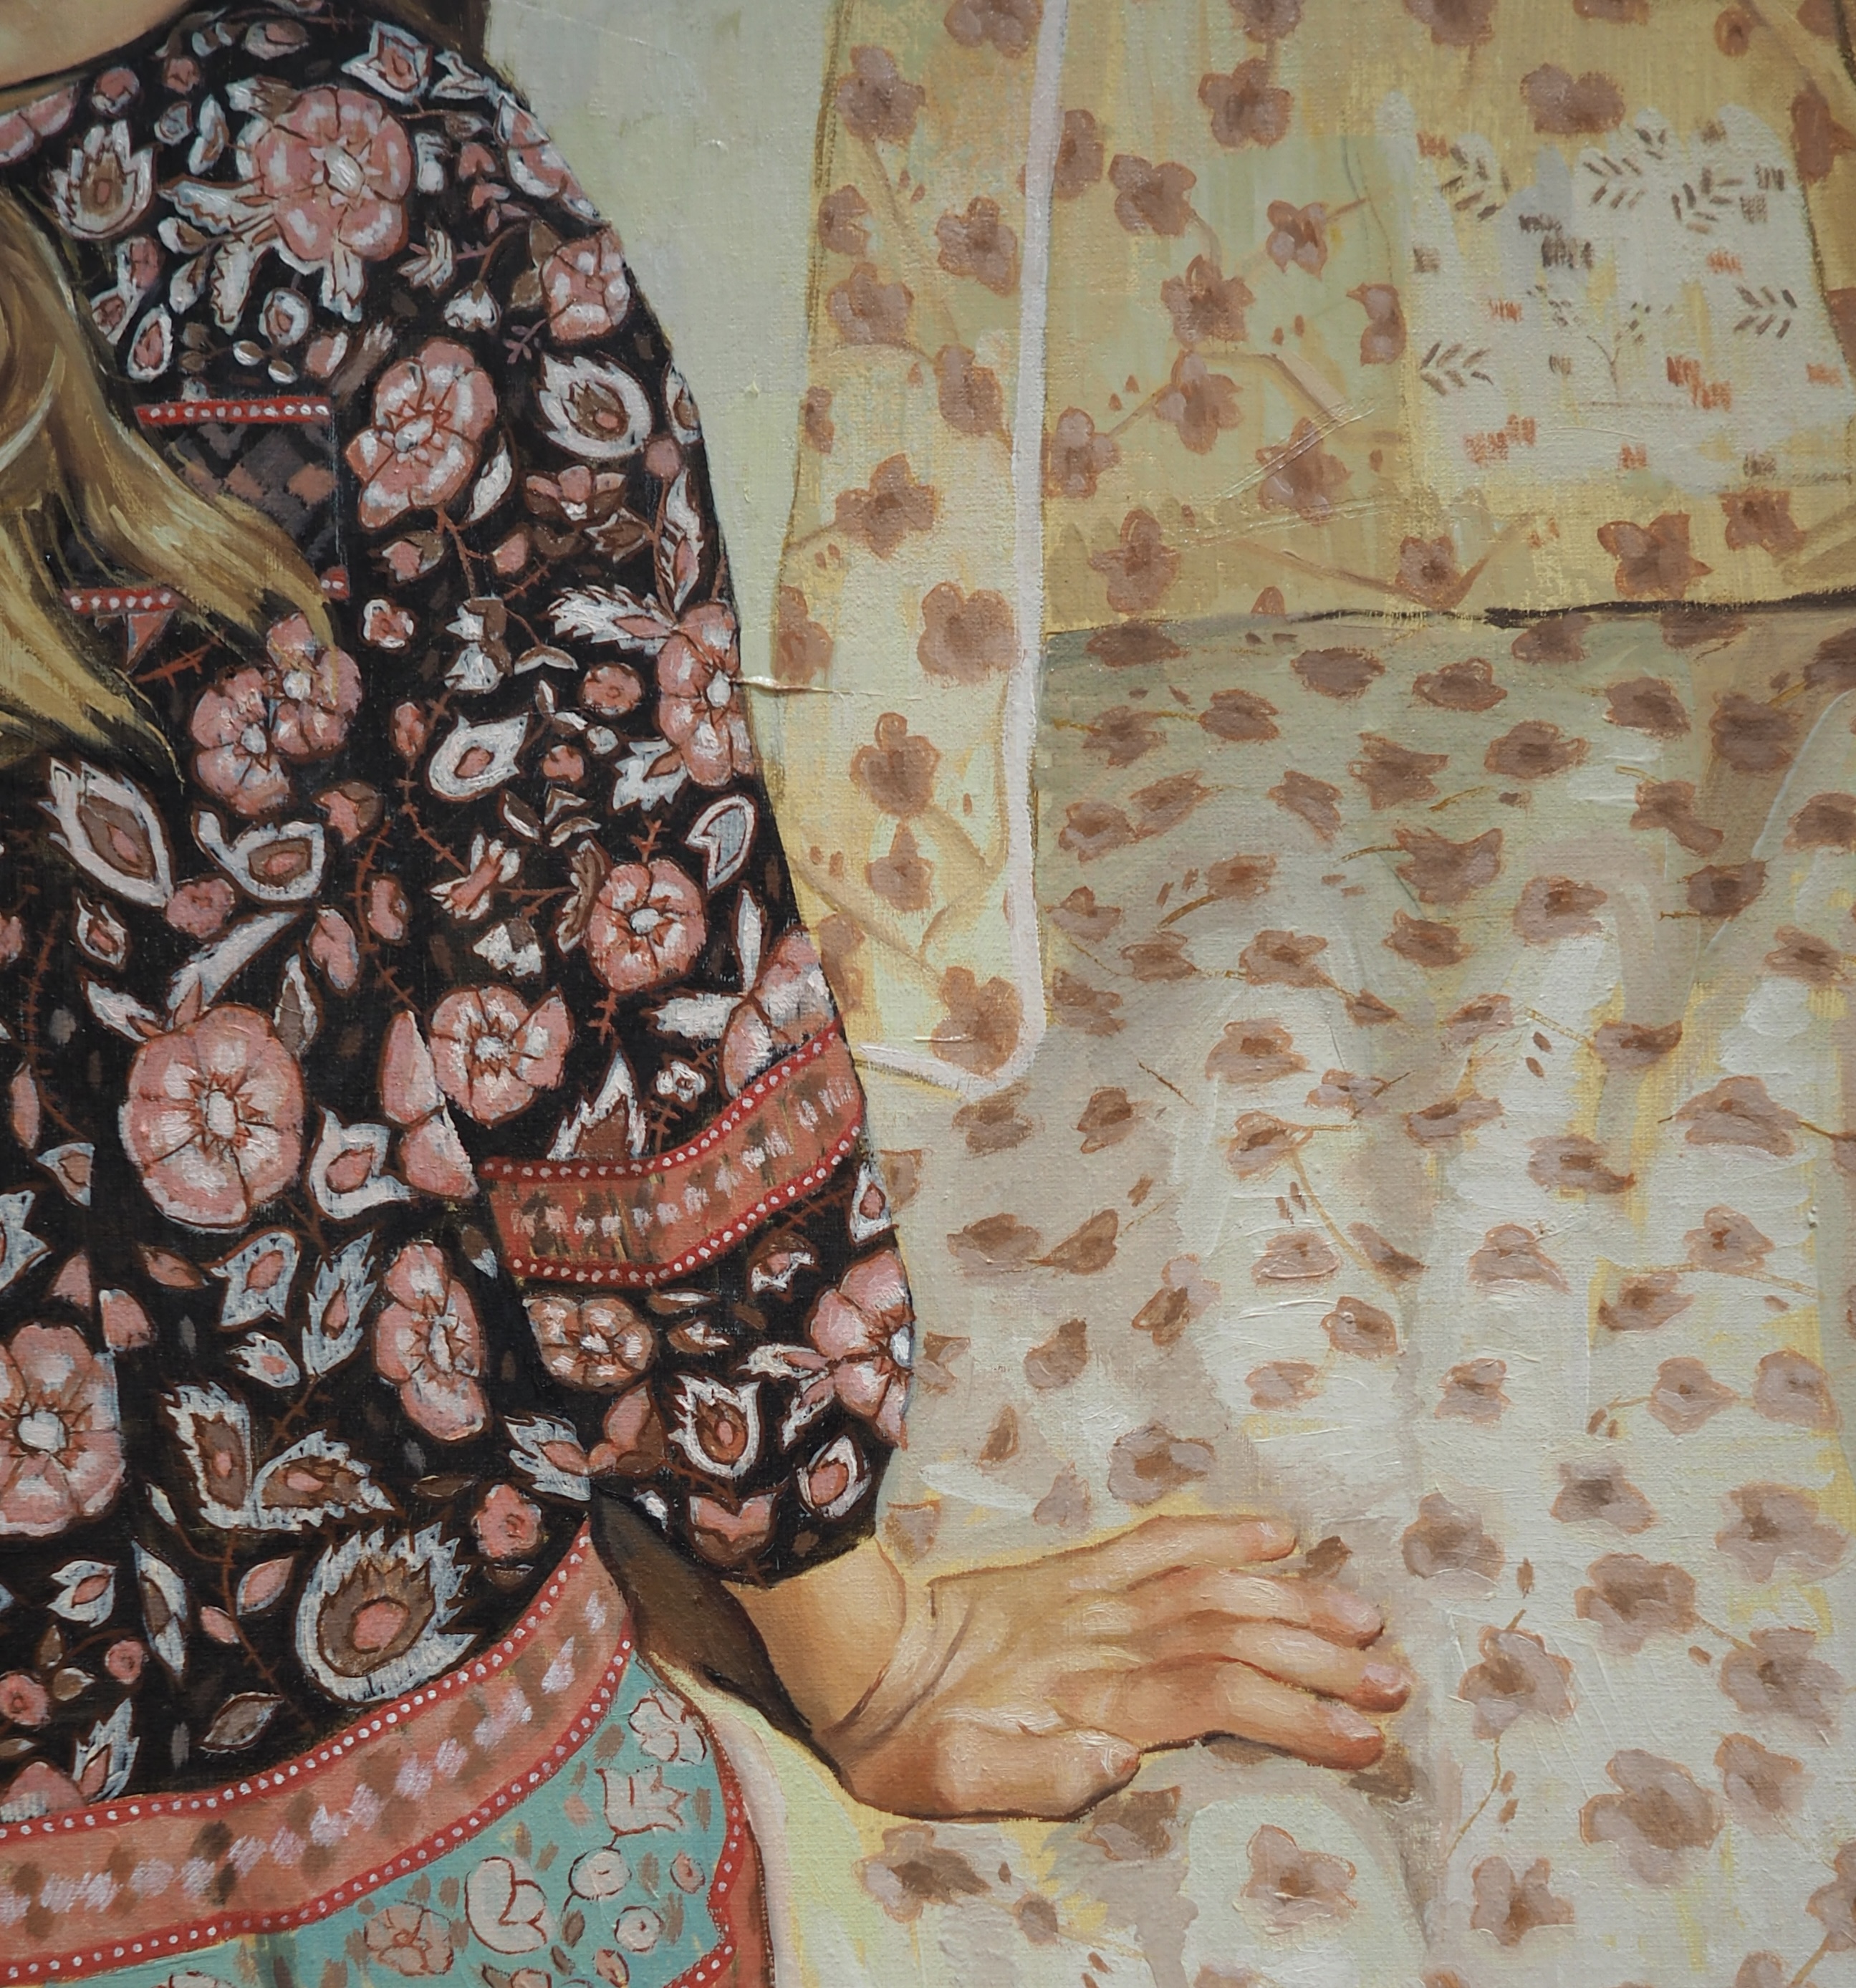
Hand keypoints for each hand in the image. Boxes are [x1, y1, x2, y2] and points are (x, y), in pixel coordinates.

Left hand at [738, 1516, 1408, 1820]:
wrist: (857, 1658)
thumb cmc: (906, 1741)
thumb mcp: (953, 1783)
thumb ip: (1040, 1777)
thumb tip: (1123, 1761)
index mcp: (1087, 1695)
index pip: (1214, 1696)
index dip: (1293, 1715)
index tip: (1362, 1739)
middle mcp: (1103, 1637)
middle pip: (1232, 1636)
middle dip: (1318, 1658)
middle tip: (1393, 1684)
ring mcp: (1093, 1595)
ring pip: (1211, 1584)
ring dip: (1290, 1597)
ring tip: (1364, 1619)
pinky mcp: (1076, 1570)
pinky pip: (1157, 1540)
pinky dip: (1218, 1530)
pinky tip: (1275, 1531)